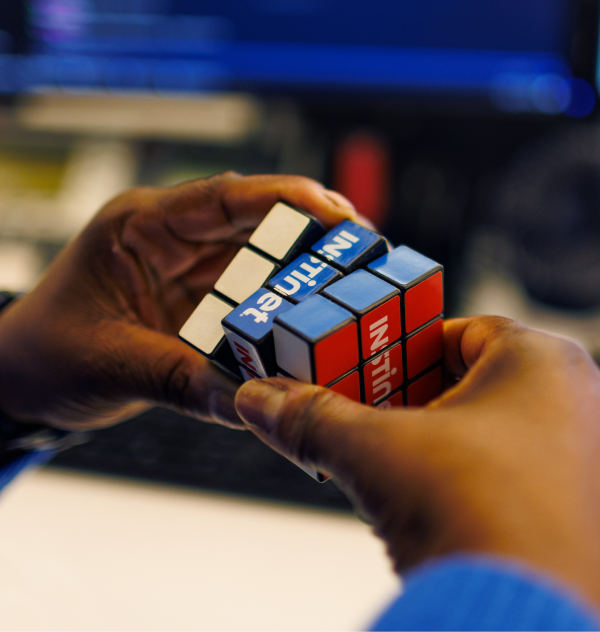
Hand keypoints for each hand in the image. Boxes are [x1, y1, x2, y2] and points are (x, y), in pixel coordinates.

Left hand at [0, 172, 355, 429]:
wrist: (25, 379)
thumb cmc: (47, 356)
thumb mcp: (111, 364)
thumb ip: (182, 381)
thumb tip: (250, 404)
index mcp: (140, 226)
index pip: (223, 197)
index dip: (288, 198)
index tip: (341, 214)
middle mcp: (172, 239)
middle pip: (256, 221)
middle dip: (312, 232)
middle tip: (366, 252)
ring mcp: (189, 270)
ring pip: (261, 257)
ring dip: (305, 269)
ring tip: (354, 284)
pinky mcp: (200, 301)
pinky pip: (253, 295)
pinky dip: (285, 306)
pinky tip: (315, 318)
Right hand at [235, 316, 599, 606]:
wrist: (520, 624)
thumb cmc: (479, 515)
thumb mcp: (374, 450)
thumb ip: (311, 417)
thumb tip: (259, 399)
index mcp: (539, 361)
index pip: (450, 330)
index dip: (395, 345)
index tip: (358, 361)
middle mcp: (570, 400)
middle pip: (463, 380)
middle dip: (403, 396)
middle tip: (358, 408)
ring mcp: (577, 454)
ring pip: (481, 427)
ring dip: (426, 439)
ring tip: (382, 456)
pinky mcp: (569, 505)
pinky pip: (500, 468)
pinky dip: (455, 474)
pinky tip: (420, 499)